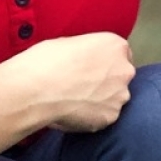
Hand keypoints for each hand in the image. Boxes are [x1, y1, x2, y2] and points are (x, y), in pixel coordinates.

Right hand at [0, 32, 134, 132]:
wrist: (37, 89)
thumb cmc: (46, 61)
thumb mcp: (68, 43)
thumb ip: (86, 52)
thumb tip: (83, 60)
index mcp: (115, 46)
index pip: (119, 54)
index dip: (103, 62)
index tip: (91, 68)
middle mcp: (124, 70)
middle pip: (120, 77)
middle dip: (106, 81)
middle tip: (81, 86)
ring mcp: (119, 95)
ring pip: (114, 98)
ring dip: (100, 100)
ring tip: (75, 101)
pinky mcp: (110, 117)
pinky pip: (103, 116)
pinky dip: (92, 116)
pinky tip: (74, 112)